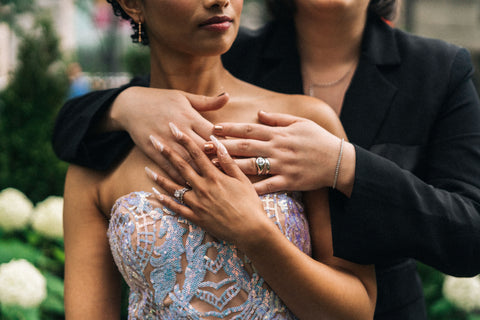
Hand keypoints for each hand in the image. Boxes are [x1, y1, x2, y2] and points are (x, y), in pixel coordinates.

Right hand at [107, 87, 228, 182]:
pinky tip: (190, 187)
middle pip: (202, 150)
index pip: (212, 133)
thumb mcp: (184, 96)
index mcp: (189, 116)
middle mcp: (178, 130)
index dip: (224, 144)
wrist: (130, 105)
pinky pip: (169, 168)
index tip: (235, 154)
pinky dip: (180, 178)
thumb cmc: (161, 99)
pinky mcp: (154, 152)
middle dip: (215, 162)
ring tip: (214, 185)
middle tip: (229, 174)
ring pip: (187, 162)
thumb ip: (207, 101)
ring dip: (200, 173)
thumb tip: (227, 96)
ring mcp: (165, 142)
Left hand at [145, 123, 271, 246]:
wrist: (251, 231)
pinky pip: (176, 209)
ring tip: (147, 169)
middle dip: (166, 152)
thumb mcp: (242, 180)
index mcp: (215, 177)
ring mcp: (197, 204)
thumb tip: (216, 143)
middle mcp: (202, 188)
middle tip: (154, 140)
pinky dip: (165, 202)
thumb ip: (228, 161)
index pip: (196, 153)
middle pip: (181, 167)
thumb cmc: (250, 204)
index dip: (184, 139)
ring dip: (160, 177)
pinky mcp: (196, 218)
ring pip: (174, 188)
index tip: (173, 128)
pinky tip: (155, 195)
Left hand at [212, 111, 354, 195]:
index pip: (250, 130)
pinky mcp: (288, 181)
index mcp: (279, 133)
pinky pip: (267, 186)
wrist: (339, 161)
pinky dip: (252, 188)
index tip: (214, 129)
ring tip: (212, 166)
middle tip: (203, 147)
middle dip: (222, 146)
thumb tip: (259, 113)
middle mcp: (277, 148)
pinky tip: (236, 190)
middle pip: (245, 147)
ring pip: (251, 165)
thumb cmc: (319, 140)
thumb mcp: (301, 123)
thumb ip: (279, 118)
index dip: (230, 129)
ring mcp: (282, 166)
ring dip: (230, 166)